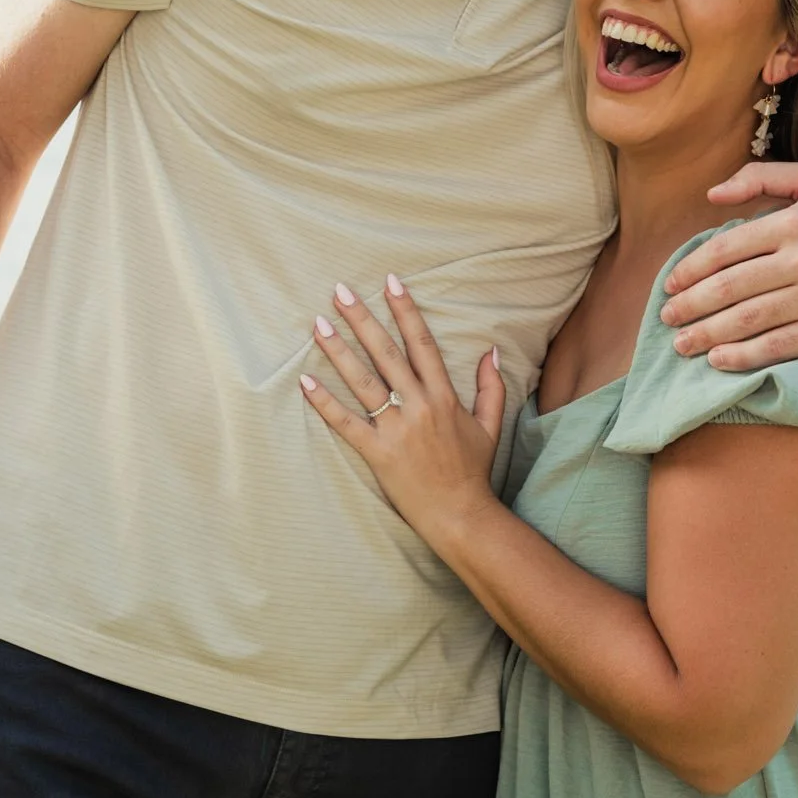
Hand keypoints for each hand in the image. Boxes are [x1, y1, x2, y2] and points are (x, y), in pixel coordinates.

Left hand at [302, 275, 506, 546]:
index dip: (406, 311)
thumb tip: (490, 351)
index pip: (422, 343)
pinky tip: (306, 381)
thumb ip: (491, 387)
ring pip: (363, 381)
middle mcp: (419, 406)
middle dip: (362, 319)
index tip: (391, 282)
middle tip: (340, 291)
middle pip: (386, 353)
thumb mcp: (490, 425)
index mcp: (444, 397)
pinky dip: (325, 402)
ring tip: (318, 325)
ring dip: (339, 351)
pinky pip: (346, 423)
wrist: (460, 515)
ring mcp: (396, 429)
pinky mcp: (377, 452)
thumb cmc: (473, 471)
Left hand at [659, 163, 797, 370]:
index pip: (727, 248)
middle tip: (667, 318)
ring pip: (750, 319)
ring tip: (682, 344)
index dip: (691, 269)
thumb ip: (762, 178)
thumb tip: (712, 194)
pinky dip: (744, 356)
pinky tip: (719, 360)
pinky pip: (780, 346)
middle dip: (691, 306)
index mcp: (794, 222)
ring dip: (708, 334)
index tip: (670, 284)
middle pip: (732, 287)